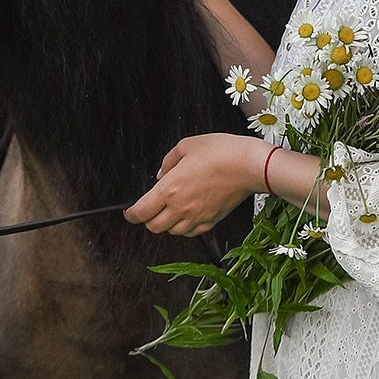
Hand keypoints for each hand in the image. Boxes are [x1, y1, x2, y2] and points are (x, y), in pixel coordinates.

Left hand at [124, 132, 263, 236]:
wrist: (249, 166)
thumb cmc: (221, 152)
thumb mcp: (186, 145)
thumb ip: (168, 161)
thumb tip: (161, 174)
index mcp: (169, 189)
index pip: (141, 212)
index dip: (130, 215)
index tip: (129, 212)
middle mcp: (180, 207)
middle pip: (154, 227)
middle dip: (148, 219)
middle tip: (150, 209)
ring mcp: (197, 217)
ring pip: (173, 232)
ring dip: (167, 223)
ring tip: (171, 209)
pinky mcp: (211, 221)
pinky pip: (192, 232)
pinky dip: (185, 227)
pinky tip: (188, 214)